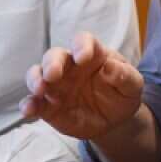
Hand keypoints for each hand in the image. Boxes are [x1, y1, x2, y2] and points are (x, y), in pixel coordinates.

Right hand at [21, 31, 143, 139]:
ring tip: (39, 89)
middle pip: (55, 56)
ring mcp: (56, 85)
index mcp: (92, 54)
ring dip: (35, 80)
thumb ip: (125, 76)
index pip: (83, 41)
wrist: (114, 120)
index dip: (81, 46)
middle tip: (52, 74)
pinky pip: (34, 102)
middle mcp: (70, 66)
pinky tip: (28, 111)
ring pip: (38, 75)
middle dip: (51, 63)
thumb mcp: (133, 86)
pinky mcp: (48, 106)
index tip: (83, 57)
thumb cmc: (122, 94)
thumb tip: (110, 66)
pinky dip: (29, 105)